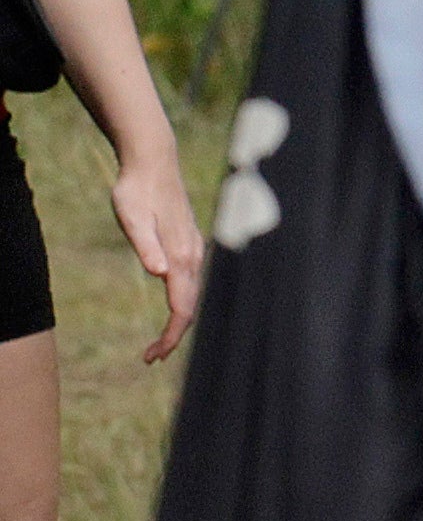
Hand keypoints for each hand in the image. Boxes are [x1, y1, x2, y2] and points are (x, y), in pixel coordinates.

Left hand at [112, 154, 200, 363]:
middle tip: (148, 359)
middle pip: (189, 306)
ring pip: (191, 295)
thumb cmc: (136, 190)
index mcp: (179, 255)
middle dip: (173, 337)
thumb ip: (145, 245)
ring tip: (155, 345)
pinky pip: (190, 283)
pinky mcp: (188, 243)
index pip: (182, 307)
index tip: (152, 357)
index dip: (170, 336)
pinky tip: (170, 309)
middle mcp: (191, 255)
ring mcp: (193, 249)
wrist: (153, 161)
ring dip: (177, 323)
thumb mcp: (131, 216)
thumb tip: (160, 273)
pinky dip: (181, 304)